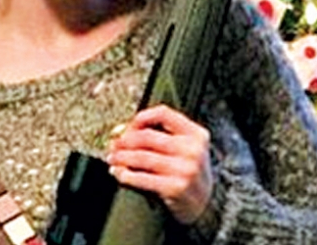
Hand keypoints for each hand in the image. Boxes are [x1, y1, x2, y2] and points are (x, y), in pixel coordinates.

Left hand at [106, 105, 213, 223]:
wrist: (204, 203)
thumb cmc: (188, 172)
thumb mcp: (186, 148)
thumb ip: (162, 136)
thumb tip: (122, 131)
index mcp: (196, 134)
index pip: (164, 114)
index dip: (141, 117)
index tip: (128, 126)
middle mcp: (192, 150)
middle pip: (147, 136)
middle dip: (125, 140)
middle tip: (114, 144)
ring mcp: (185, 169)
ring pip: (142, 157)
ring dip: (122, 157)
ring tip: (112, 158)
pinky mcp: (175, 188)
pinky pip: (142, 178)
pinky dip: (126, 175)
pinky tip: (119, 173)